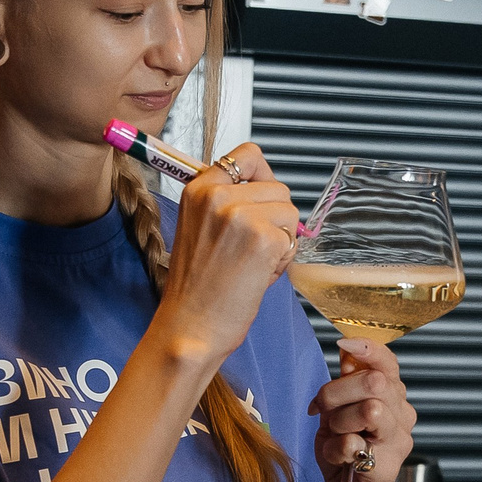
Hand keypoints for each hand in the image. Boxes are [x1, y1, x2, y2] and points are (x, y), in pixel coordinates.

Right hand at [151, 143, 299, 368]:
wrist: (189, 326)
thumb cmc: (196, 288)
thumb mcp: (198, 228)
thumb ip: (226, 202)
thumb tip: (266, 188)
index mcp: (198, 189)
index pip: (248, 155)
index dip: (263, 178)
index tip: (260, 200)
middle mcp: (217, 195)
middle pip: (278, 187)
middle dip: (275, 218)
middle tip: (249, 250)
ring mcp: (241, 215)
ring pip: (289, 213)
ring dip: (281, 240)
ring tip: (251, 264)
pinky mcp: (263, 239)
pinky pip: (292, 239)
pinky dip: (282, 260)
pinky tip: (257, 276)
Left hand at [312, 338, 415, 481]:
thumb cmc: (345, 454)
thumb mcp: (338, 412)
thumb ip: (346, 383)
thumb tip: (347, 349)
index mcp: (392, 397)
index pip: (389, 363)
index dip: (368, 350)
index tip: (344, 344)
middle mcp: (403, 415)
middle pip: (374, 382)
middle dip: (337, 392)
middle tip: (322, 409)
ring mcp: (400, 440)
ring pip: (370, 408)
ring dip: (339, 421)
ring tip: (335, 436)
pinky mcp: (389, 465)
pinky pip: (355, 442)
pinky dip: (335, 448)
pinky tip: (338, 457)